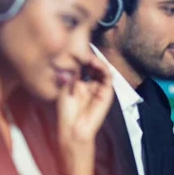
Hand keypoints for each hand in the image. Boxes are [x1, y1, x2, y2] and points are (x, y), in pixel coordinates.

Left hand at [57, 55, 113, 174]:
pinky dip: (103, 68)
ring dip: (97, 61)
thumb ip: (72, 71)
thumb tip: (75, 55)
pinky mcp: (107, 93)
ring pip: (102, 69)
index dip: (81, 55)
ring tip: (90, 57)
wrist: (73, 128)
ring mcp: (99, 88)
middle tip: (83, 50)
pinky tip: (95, 63)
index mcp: (80, 82)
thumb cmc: (66, 110)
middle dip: (89, 56)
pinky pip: (108, 77)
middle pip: (93, 65)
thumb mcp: (66, 85)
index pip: (83, 65)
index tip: (74, 46)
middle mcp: (91, 84)